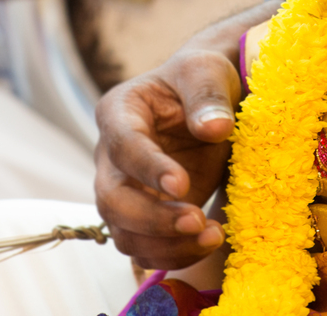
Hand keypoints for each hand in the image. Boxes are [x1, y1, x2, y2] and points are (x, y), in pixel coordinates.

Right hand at [94, 0, 278, 269]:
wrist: (207, 99)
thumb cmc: (201, 78)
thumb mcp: (207, 72)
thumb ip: (208, 97)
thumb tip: (214, 129)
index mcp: (119, 110)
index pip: (123, 145)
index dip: (149, 169)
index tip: (183, 185)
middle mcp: (111, 154)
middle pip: (112, 199)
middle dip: (152, 218)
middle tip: (197, 221)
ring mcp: (125, 187)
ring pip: (124, 232)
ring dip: (166, 244)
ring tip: (213, 236)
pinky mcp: (145, 212)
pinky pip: (144, 247)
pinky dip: (173, 254)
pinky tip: (209, 242)